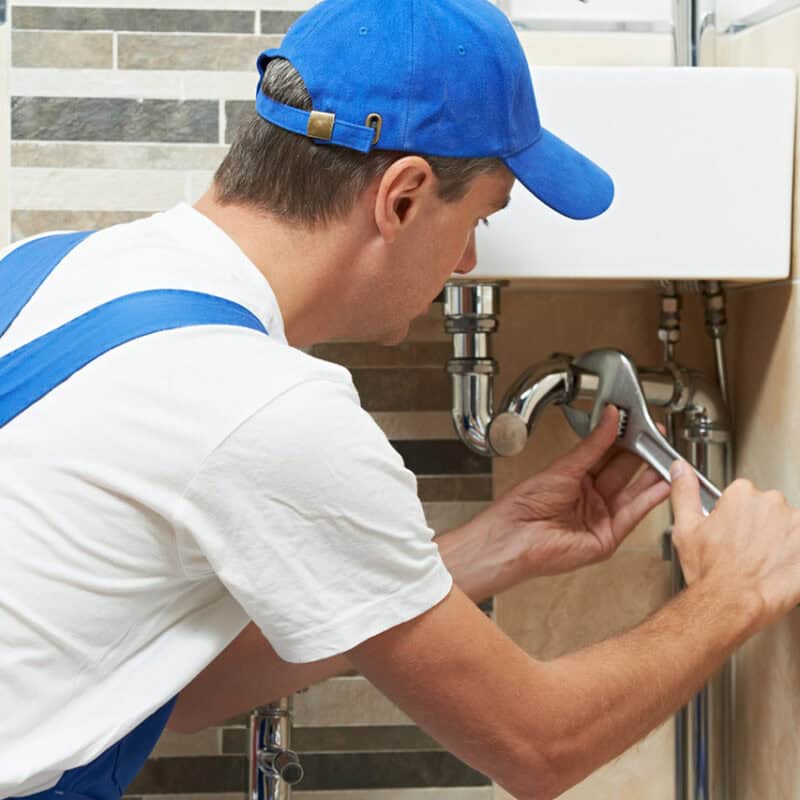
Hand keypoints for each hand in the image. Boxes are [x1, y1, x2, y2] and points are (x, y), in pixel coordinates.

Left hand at [472, 405, 670, 577]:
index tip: (640, 425)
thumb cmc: (525, 505)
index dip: (625, 441)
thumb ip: (593, 445)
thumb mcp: (564, 467)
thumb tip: (609, 418)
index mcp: (575, 479)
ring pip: (634, 494)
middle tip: (659, 438)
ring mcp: (600, 519)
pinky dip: (650, 500)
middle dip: (642, 455)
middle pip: (623, 473)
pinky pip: (633, 515)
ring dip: (653, 477)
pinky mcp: (607, 539)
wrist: (514, 536)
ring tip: (669, 458)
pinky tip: (663, 484)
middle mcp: (590, 499)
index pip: (608, 456)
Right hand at [671, 463, 799, 625]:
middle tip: (744, 551)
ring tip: (761, 563)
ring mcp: (795, 524)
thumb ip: (684, 491)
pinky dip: (793, 556)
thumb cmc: (711, 572)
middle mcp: (771, 503)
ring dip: (779, 542)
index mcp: (742, 494)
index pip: (743, 496)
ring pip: (788, 527)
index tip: (730, 533)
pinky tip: (779, 569)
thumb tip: (680, 468)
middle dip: (759, 527)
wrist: (733, 603)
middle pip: (767, 509)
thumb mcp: (686, 528)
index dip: (734, 517)